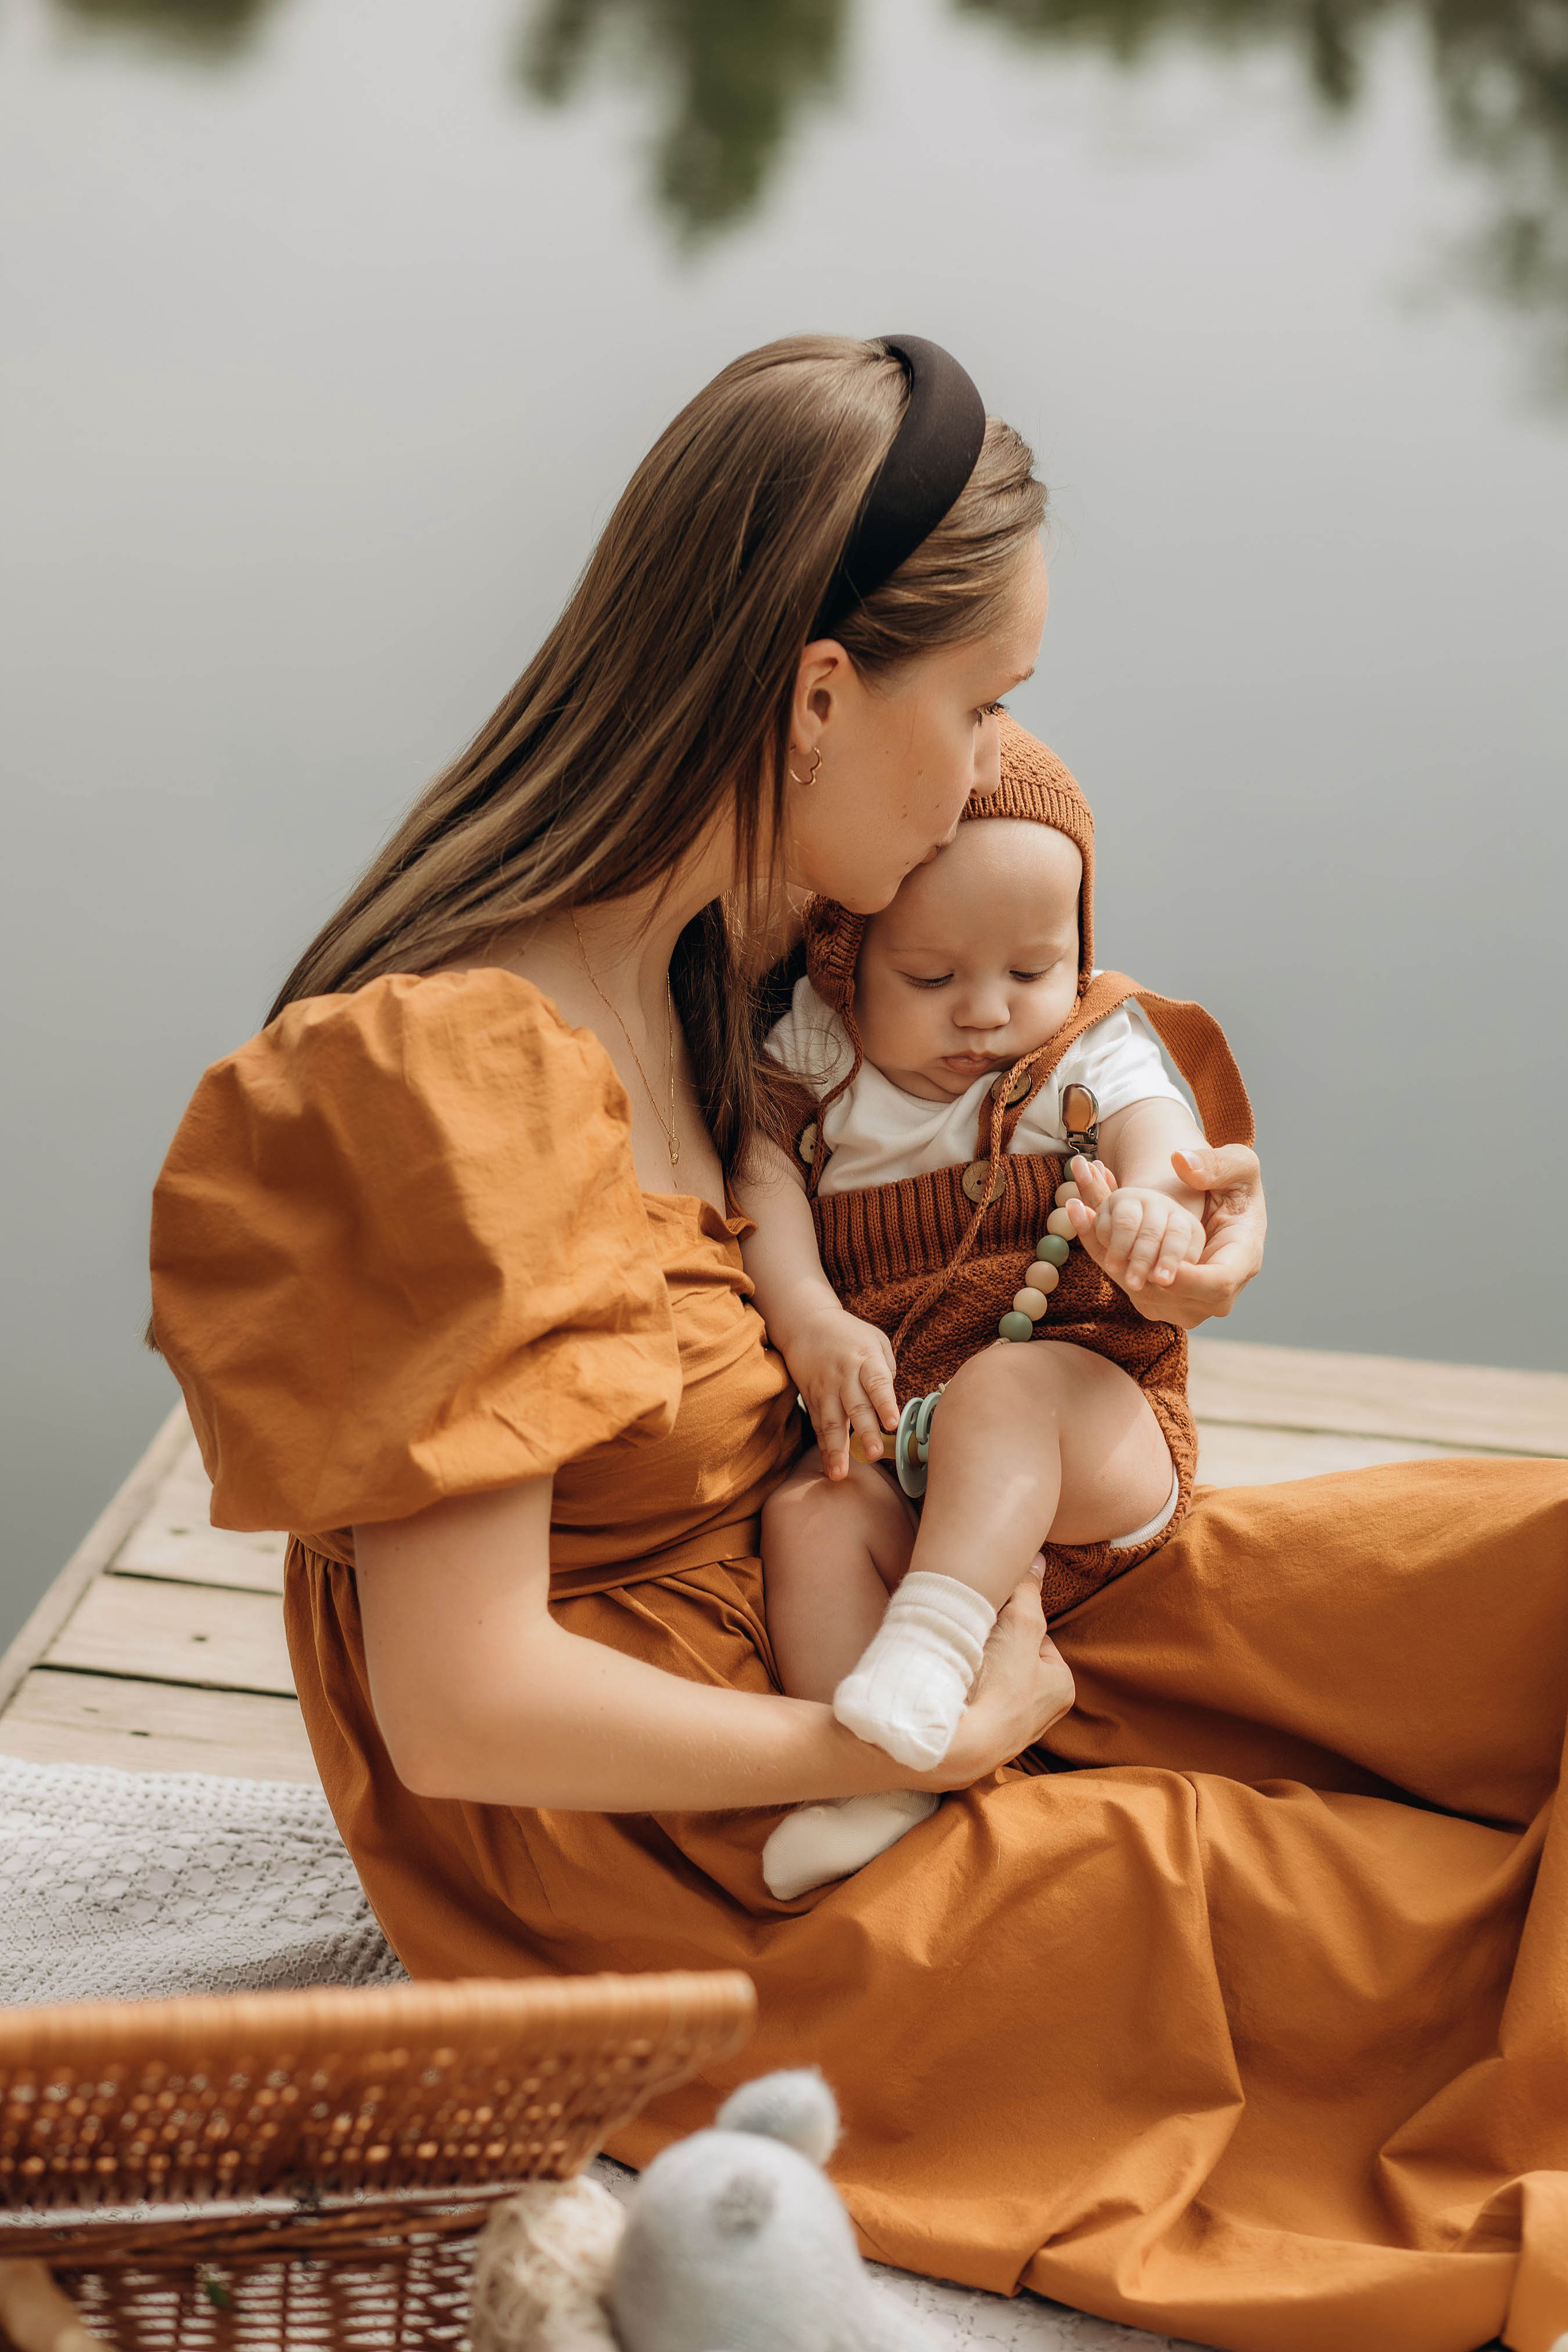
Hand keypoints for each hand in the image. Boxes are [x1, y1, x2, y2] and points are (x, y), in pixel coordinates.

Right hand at [782, 1305, 899, 1480]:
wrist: (806, 1323)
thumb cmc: (849, 1334)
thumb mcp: (876, 1341)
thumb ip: (887, 1371)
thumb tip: (892, 1404)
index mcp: (866, 1359)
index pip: (877, 1383)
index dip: (885, 1404)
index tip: (892, 1424)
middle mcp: (844, 1375)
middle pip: (855, 1406)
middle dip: (865, 1433)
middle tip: (875, 1456)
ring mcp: (825, 1387)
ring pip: (831, 1421)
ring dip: (836, 1449)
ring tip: (840, 1473)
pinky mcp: (811, 1396)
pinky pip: (818, 1424)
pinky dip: (824, 1446)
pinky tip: (829, 1465)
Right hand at [914, 1567, 1074, 1787]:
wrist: (956, 1745)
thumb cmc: (997, 1686)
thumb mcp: (1020, 1624)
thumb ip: (1028, 1592)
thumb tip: (1038, 1562)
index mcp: (1061, 1687)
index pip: (1034, 1635)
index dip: (1009, 1621)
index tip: (991, 1623)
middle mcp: (1042, 1713)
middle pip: (1011, 1657)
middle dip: (992, 1647)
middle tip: (974, 1642)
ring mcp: (1008, 1730)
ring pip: (989, 1680)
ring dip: (974, 1668)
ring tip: (959, 1665)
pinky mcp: (978, 1740)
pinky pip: (971, 1702)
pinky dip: (961, 1692)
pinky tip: (950, 1687)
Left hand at [1067, 1143, 1265, 1329]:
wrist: (1222, 1211)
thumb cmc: (1235, 1187)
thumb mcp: (1239, 1166)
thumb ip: (1217, 1164)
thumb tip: (1182, 1163)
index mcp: (1244, 1260)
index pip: (1218, 1284)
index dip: (1187, 1280)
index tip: (1158, 1268)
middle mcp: (1220, 1293)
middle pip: (1174, 1296)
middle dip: (1134, 1267)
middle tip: (1100, 1233)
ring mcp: (1193, 1305)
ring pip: (1147, 1298)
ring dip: (1111, 1260)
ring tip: (1080, 1209)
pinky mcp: (1168, 1304)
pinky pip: (1135, 1293)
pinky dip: (1108, 1260)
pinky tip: (1086, 1220)